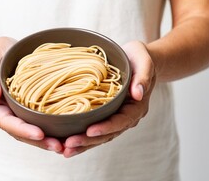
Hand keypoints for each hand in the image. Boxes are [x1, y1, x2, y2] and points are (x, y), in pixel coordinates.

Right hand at [0, 37, 63, 152]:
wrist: (1, 52)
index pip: (6, 122)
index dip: (23, 130)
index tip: (40, 134)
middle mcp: (3, 112)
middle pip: (20, 132)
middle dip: (39, 142)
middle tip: (59, 146)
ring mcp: (15, 112)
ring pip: (30, 131)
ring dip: (46, 140)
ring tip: (65, 146)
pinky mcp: (26, 109)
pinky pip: (38, 122)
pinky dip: (50, 130)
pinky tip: (65, 134)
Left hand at [63, 41, 155, 157]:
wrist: (135, 59)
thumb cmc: (139, 58)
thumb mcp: (144, 62)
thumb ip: (143, 77)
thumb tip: (138, 94)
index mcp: (136, 106)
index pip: (121, 121)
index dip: (106, 127)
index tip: (90, 131)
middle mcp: (126, 116)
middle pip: (108, 134)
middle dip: (88, 141)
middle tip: (69, 145)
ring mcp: (115, 117)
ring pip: (99, 136)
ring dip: (82, 145)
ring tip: (64, 150)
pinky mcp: (105, 115)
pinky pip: (94, 129)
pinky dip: (81, 137)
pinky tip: (65, 143)